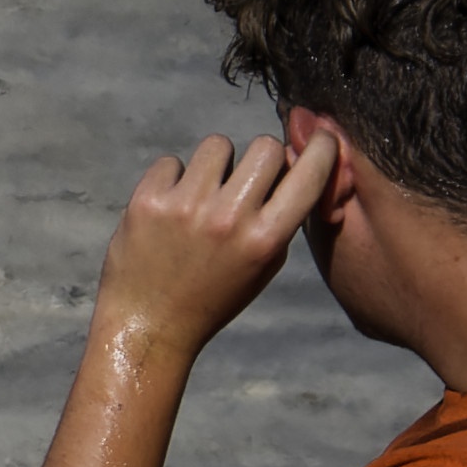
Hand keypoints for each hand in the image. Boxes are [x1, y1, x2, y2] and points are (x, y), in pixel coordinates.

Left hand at [92, 131, 335, 356]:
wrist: (149, 326)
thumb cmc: (213, 296)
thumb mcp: (265, 264)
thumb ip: (284, 217)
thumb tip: (297, 163)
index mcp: (266, 238)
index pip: (310, 172)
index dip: (319, 148)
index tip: (317, 140)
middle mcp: (229, 218)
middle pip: (264, 146)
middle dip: (259, 157)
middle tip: (243, 179)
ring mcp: (185, 207)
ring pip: (217, 145)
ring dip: (214, 164)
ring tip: (201, 196)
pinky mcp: (147, 201)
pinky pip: (171, 162)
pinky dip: (172, 178)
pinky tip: (168, 208)